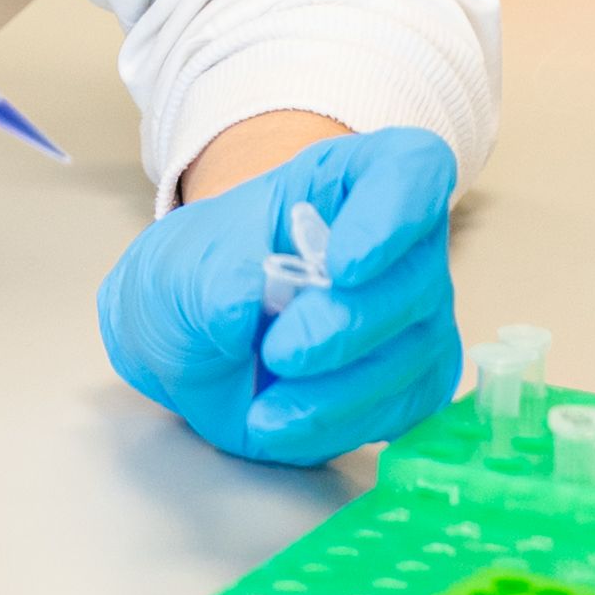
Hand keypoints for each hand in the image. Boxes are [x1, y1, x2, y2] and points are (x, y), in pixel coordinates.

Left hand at [97, 126, 459, 466]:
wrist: (192, 337)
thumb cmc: (198, 274)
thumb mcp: (178, 261)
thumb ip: (213, 278)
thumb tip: (242, 313)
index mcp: (348, 179)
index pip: (411, 169)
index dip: (392, 215)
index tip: (343, 265)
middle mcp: (399, 241)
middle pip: (415, 277)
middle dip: (344, 325)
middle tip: (277, 352)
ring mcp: (413, 313)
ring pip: (415, 353)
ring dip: (337, 390)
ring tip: (263, 406)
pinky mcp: (411, 380)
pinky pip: (400, 409)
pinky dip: (338, 424)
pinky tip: (282, 423)